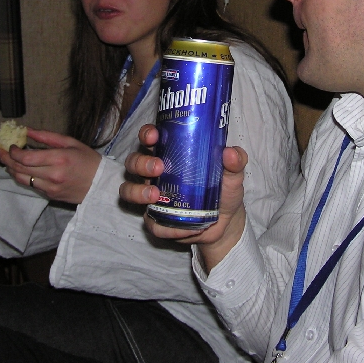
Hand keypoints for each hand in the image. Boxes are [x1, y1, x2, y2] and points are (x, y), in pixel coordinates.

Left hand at [0, 128, 101, 203]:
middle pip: (19, 168)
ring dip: (11, 169)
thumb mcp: (71, 142)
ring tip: (7, 160)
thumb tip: (28, 130)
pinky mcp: (50, 196)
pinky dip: (23, 176)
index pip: (26, 158)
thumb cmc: (89, 160)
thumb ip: (47, 137)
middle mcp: (53, 175)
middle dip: (6, 159)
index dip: (13, 152)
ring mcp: (50, 188)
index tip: (11, 145)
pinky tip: (21, 169)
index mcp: (59, 159)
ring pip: (21, 179)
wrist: (101, 185)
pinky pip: (31, 185)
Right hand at [119, 124, 247, 270]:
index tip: (153, 136)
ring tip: (155, 196)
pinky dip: (161, 226)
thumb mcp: (233, 175)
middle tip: (158, 168)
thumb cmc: (224, 190)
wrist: (226, 223)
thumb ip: (235, 162)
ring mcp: (152, 197)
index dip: (146, 134)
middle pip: (133, 162)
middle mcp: (155, 173)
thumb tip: (231, 153)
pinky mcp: (156, 220)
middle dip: (141, 163)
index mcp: (170, 154)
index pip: (150, 139)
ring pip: (128, 190)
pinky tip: (179, 228)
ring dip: (136, 192)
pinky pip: (149, 224)